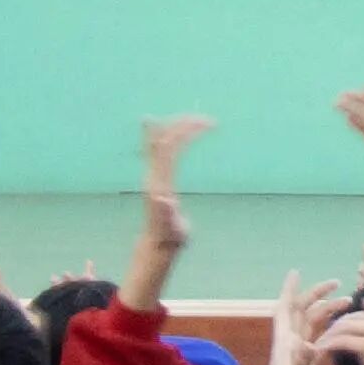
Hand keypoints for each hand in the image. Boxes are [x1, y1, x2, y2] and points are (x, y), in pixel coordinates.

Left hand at [130, 115, 212, 307]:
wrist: (158, 243)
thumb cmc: (170, 237)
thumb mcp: (172, 228)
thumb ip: (166, 213)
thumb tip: (162, 197)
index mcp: (160, 181)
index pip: (169, 147)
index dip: (185, 132)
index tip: (208, 125)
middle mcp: (154, 173)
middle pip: (164, 138)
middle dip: (184, 124)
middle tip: (209, 121)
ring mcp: (153, 174)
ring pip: (160, 141)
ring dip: (178, 127)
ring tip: (200, 121)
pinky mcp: (157, 176)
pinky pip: (158, 149)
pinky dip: (168, 134)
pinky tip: (170, 126)